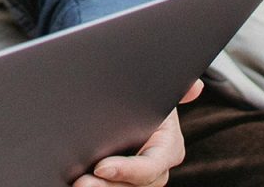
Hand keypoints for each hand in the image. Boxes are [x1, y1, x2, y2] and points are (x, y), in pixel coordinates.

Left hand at [75, 79, 202, 186]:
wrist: (136, 108)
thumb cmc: (147, 101)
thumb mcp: (158, 93)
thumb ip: (174, 91)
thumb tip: (195, 86)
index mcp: (168, 149)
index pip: (151, 167)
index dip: (128, 170)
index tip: (101, 167)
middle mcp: (154, 170)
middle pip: (133, 186)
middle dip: (106, 186)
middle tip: (81, 182)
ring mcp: (136, 180)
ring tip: (74, 184)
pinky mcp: (120, 182)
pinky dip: (94, 186)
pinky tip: (68, 183)